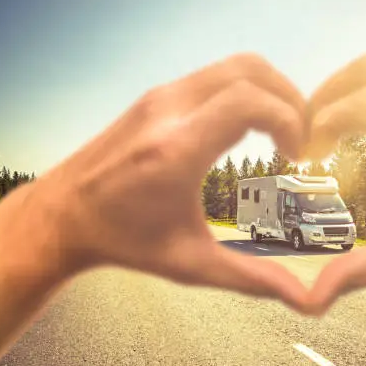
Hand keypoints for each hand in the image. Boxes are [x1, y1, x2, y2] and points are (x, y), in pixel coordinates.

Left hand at [35, 53, 310, 310]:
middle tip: (300, 137)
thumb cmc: (124, 241)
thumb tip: (302, 299)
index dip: (289, 120)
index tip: (297, 154)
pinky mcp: (156, 96)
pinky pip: (216, 76)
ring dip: (269, 90)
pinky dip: (247, 91)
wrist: (63, 216)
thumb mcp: (191, 265)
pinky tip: (251, 125)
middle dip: (289, 98)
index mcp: (177, 151)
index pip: (250, 103)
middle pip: (250, 71)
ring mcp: (160, 97)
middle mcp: (168, 112)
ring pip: (234, 66)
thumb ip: (251, 279)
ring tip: (282, 129)